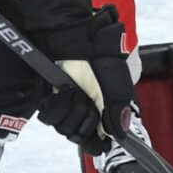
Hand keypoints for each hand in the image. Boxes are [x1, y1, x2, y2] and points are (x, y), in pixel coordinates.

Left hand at [36, 7, 135, 156]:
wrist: (68, 33)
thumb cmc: (95, 50)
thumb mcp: (113, 77)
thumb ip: (118, 106)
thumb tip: (122, 133)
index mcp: (105, 105)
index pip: (99, 137)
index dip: (95, 139)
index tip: (94, 139)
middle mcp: (87, 107)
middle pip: (81, 134)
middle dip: (81, 118)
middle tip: (84, 98)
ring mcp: (68, 104)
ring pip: (64, 128)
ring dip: (67, 110)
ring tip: (71, 91)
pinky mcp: (50, 100)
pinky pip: (49, 118)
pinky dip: (53, 107)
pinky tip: (57, 94)